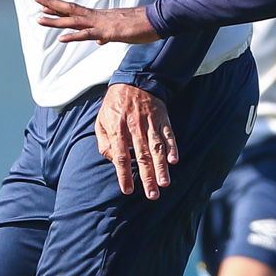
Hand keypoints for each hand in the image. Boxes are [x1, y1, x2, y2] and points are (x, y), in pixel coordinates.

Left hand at [35, 0, 159, 45]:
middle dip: (51, 6)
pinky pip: (88, 35)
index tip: (43, 4)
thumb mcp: (120, 32)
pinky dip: (74, 36)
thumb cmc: (140, 25)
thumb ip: (107, 35)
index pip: (75, 10)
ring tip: (39, 19)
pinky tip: (62, 38)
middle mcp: (97, 17)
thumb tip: (99, 41)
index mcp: (99, 16)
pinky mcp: (109, 32)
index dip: (58, 7)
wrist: (156, 19)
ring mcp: (101, 23)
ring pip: (74, 21)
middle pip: (70, 10)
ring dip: (55, 21)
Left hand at [97, 83, 176, 198]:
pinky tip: (174, 160)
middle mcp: (134, 127)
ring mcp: (150, 122)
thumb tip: (114, 160)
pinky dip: (172, 147)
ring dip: (161, 167)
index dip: (124, 174)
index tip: (128, 190)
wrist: (135, 80)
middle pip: (141, 156)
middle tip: (152, 195)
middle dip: (147, 177)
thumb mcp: (101, 121)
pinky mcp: (162, 118)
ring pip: (156, 148)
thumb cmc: (114, 105)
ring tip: (164, 183)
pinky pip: (168, 135)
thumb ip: (104, 142)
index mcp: (117, 129)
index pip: (121, 157)